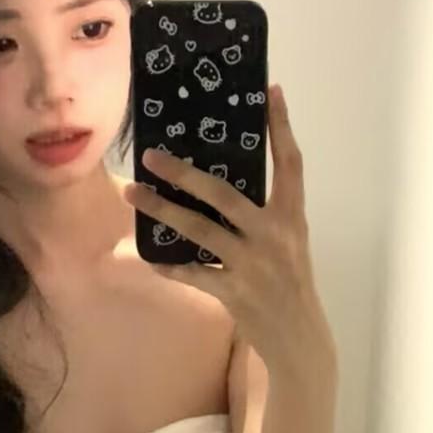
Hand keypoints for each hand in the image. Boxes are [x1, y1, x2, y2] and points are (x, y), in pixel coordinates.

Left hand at [123, 83, 335, 376]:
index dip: (282, 127)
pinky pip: (193, 273)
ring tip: (132, 193)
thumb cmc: (291, 286)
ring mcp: (254, 266)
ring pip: (200, 230)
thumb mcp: (289, 245)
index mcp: (292, 219)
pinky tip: (148, 257)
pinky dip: (169, 265)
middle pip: (225, 194)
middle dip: (185, 174)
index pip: (291, 164)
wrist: (301, 340)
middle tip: (152, 155)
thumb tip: (220, 185)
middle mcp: (274, 237)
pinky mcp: (236, 294)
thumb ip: (264, 217)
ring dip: (162, 210)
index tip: (270, 92)